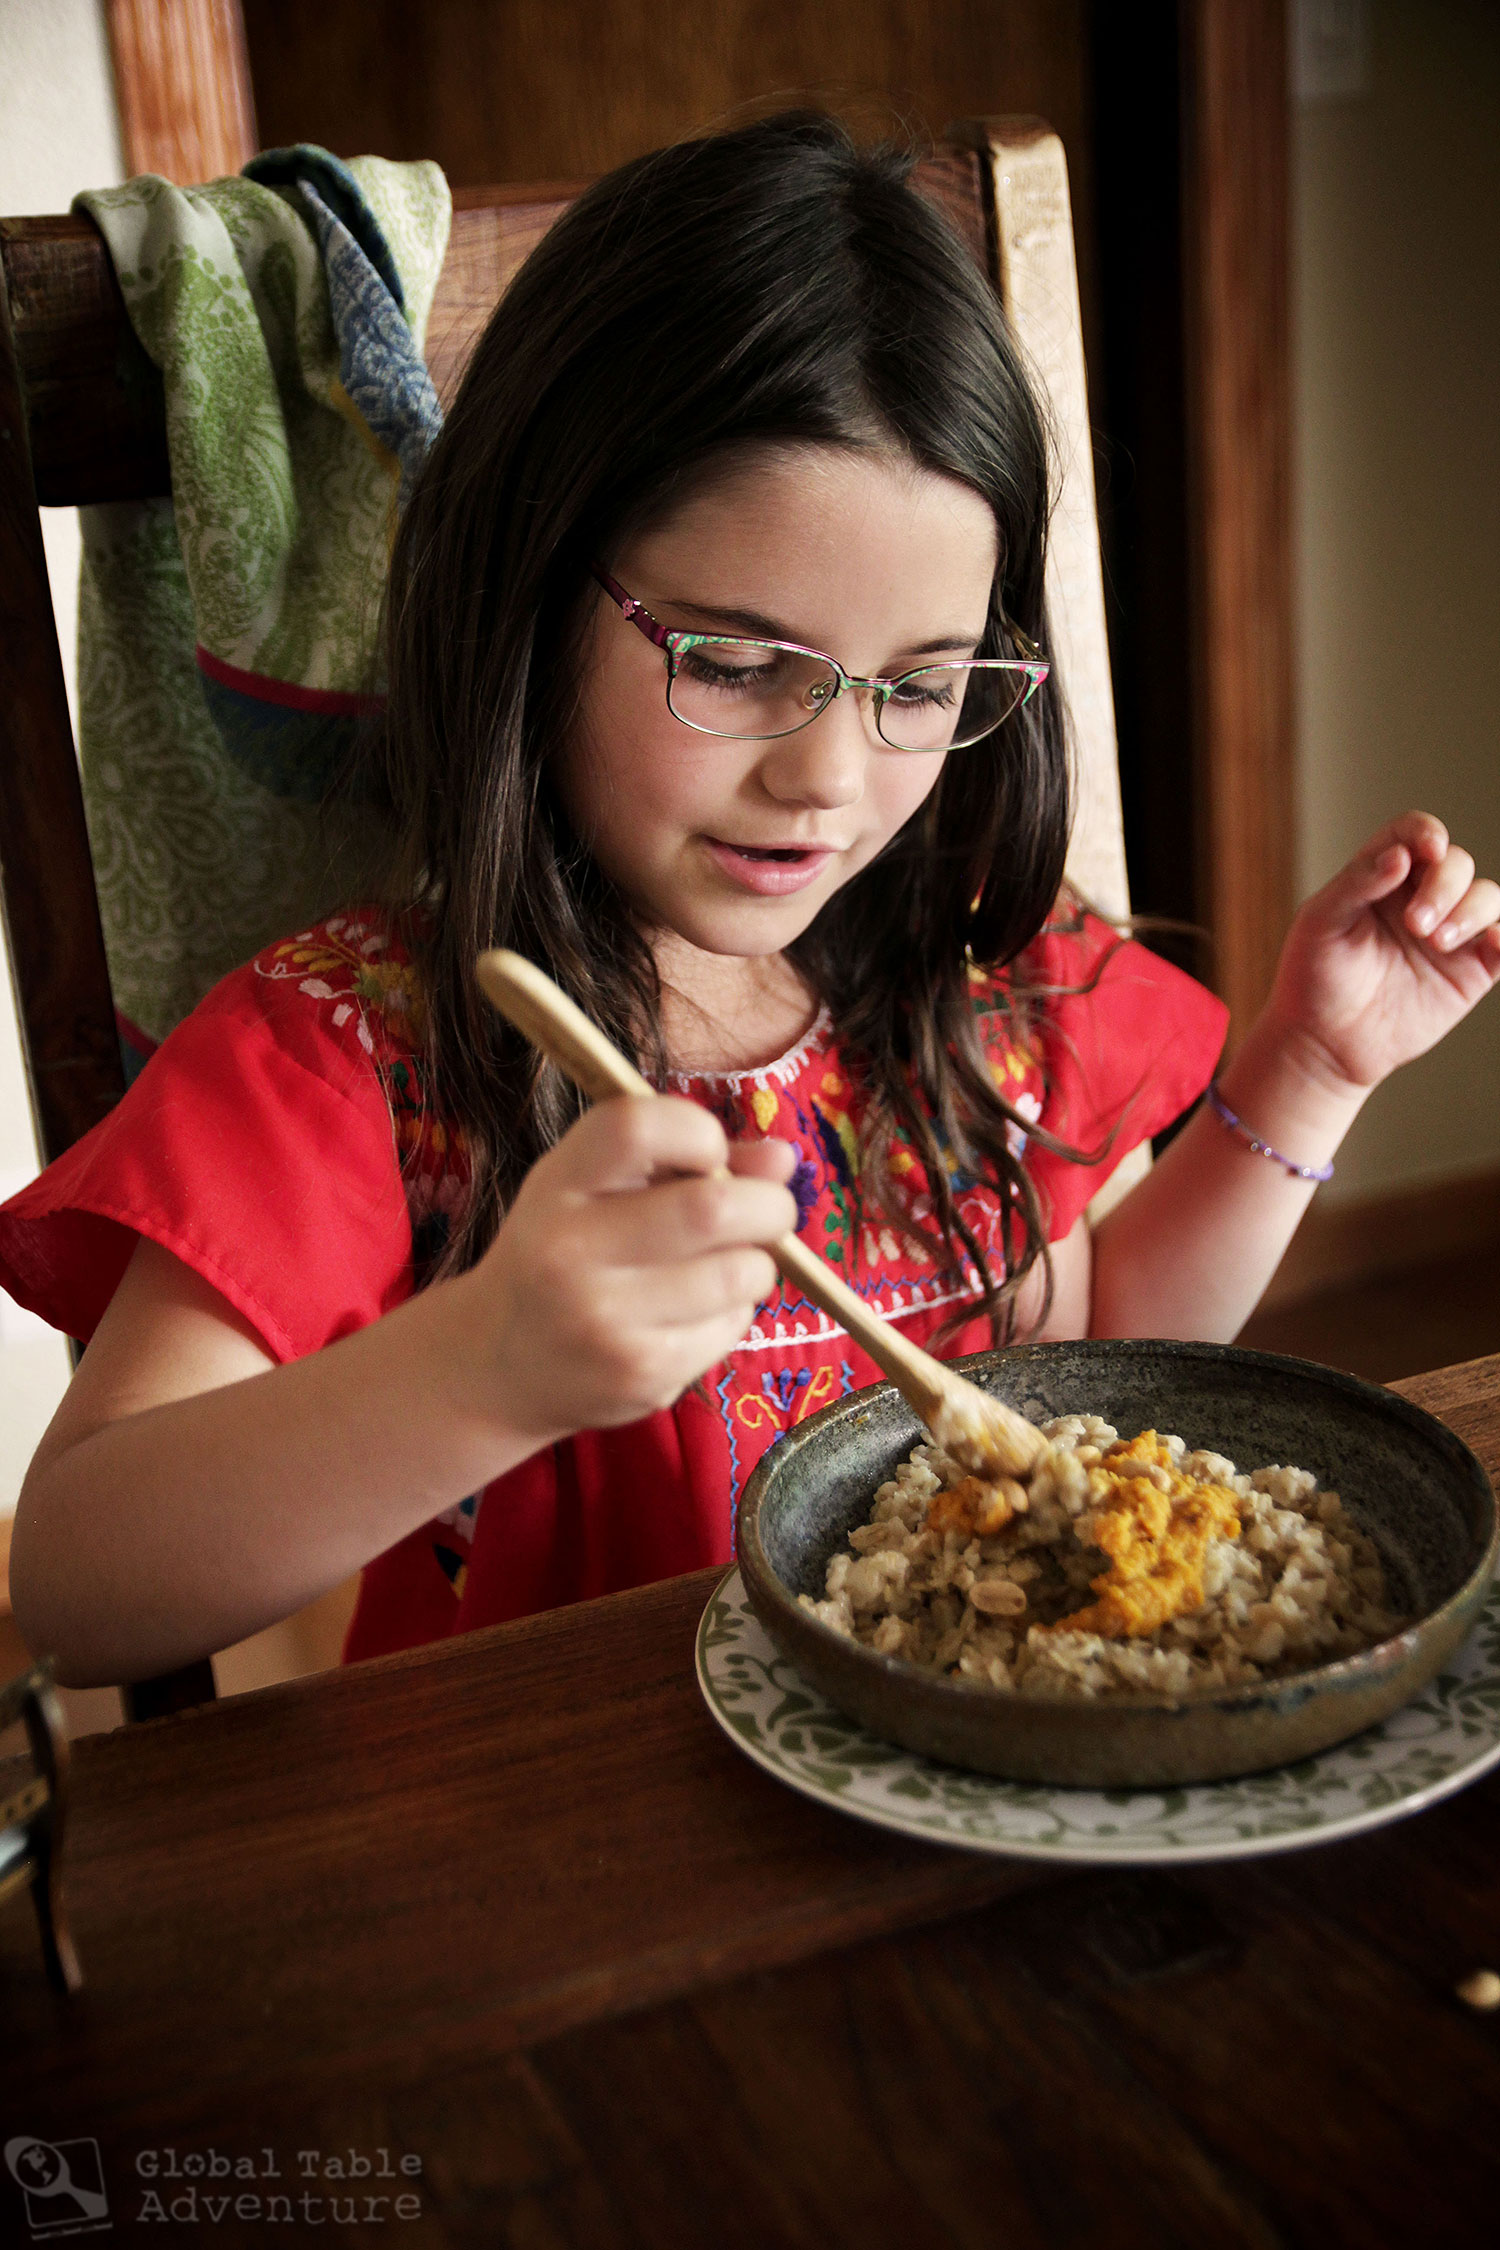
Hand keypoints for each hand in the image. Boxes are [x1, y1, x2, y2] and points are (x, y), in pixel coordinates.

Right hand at [457, 1095, 796, 1443]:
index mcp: (558, 1186)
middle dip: (768, 1204)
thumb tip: (784, 1159)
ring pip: (739, 1273)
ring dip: (755, 1263)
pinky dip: (734, 1311)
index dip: (697, 1131)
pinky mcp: (642, 1375)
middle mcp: (572, 1252)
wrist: (497, 1365)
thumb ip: (687, 1162)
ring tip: (724, 1264)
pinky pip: (732, 1325)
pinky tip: (694, 1312)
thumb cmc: (562, 1254)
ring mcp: (607, 1321)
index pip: (638, 1128)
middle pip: (712, 1208)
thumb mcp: (598, 1190)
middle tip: (769, 1210)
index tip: (709, 1154)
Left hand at [1267, 811, 1499, 1093]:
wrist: (1325, 1043)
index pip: (1414, 834)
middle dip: (1444, 884)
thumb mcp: (1320, 923)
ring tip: (1437, 941)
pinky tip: (1494, 943)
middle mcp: (1420, 897)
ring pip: (1486, 896)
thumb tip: (1402, 855)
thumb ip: (1357, 883)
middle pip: (1456, 863)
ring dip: (1471, 910)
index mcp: (1382, 876)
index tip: (1428, 849)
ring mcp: (1448, 932)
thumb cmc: (1313, 977)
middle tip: (1415, 924)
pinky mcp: (1470, 969)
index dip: (1427, 832)